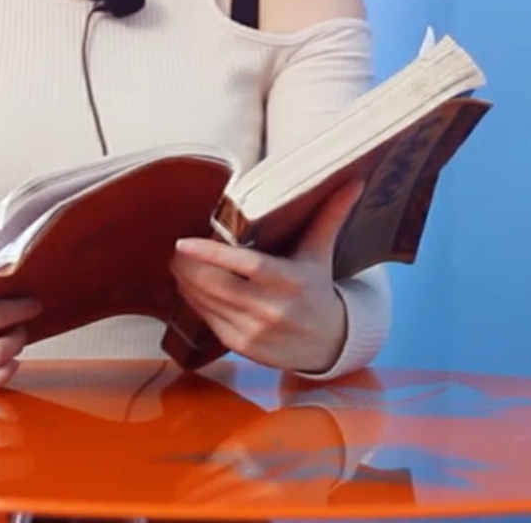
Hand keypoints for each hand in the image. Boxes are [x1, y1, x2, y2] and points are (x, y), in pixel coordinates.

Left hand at [170, 181, 362, 373]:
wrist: (329, 344)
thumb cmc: (317, 288)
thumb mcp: (321, 252)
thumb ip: (330, 215)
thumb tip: (351, 182)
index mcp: (291, 281)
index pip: (246, 265)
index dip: (212, 254)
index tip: (183, 243)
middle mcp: (272, 309)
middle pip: (216, 285)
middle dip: (189, 266)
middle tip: (179, 249)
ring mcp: (255, 332)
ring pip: (206, 302)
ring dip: (186, 282)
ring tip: (180, 262)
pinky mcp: (243, 348)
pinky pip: (208, 320)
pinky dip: (194, 301)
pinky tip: (191, 286)